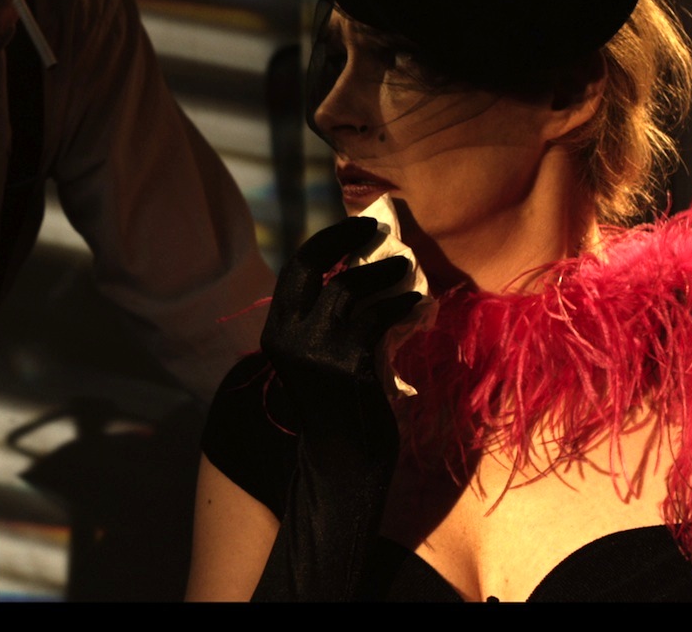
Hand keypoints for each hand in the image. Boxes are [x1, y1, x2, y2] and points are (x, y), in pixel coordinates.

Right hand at [252, 217, 421, 600]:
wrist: (344, 462)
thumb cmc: (339, 409)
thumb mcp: (321, 358)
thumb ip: (328, 321)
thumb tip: (361, 271)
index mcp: (276, 333)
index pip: (295, 270)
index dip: (325, 241)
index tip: (355, 229)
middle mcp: (288, 338)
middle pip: (314, 266)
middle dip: (346, 239)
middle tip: (380, 229)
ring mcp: (316, 352)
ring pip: (350, 289)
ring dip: (383, 272)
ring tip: (407, 269)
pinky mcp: (348, 366)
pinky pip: (378, 318)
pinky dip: (400, 304)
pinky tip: (416, 303)